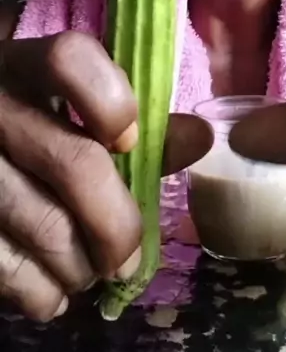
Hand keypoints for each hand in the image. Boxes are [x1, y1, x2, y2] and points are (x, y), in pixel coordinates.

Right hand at [0, 32, 212, 320]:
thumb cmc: (26, 128)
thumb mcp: (63, 110)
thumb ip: (128, 121)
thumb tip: (201, 137)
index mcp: (23, 66)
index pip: (69, 58)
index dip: (110, 102)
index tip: (127, 141)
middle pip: (74, 163)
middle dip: (116, 224)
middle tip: (127, 256)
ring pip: (44, 226)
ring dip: (83, 266)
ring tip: (91, 271)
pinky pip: (7, 270)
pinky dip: (42, 293)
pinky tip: (52, 286)